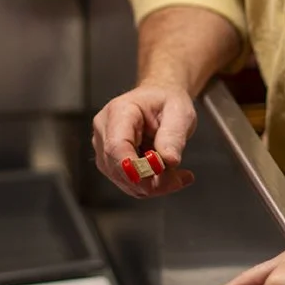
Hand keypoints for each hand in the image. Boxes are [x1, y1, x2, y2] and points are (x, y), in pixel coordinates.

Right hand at [92, 83, 196, 197]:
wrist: (159, 99)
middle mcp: (105, 130)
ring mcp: (104, 148)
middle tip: (179, 179)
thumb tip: (169, 160)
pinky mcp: (111, 162)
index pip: (116, 146)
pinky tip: (169, 176)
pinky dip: (151, 185)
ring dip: (154, 185)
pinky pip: (129, 183)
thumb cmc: (166, 101)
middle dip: (150, 181)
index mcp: (119, 112)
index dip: (133, 168)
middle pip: (118, 168)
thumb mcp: (179, 112)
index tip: (154, 179)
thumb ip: (173, 134)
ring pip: (124, 181)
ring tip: (178, 175)